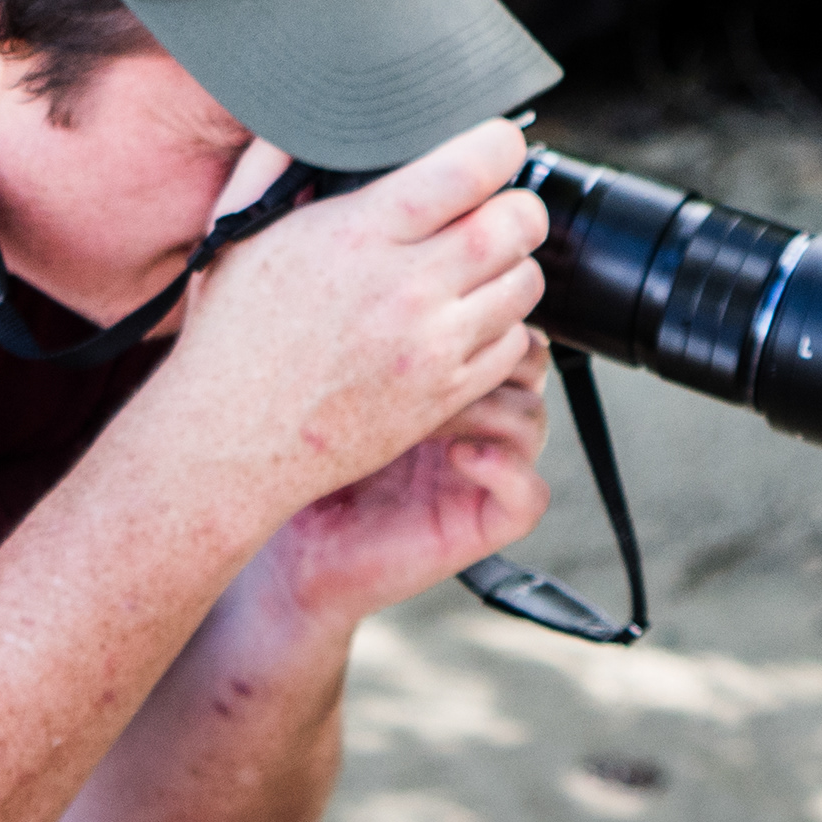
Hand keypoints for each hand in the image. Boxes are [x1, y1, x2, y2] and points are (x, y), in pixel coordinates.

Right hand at [143, 120, 545, 533]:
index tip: (496, 146)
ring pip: (526, 283)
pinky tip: (467, 321)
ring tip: (481, 267)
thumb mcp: (236, 233)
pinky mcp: (445, 395)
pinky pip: (515, 345)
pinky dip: (503, 327)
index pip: (470, 169)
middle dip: (518, 206)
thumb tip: (303, 116)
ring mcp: (432, 346)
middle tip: (499, 208)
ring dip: (513, 266)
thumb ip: (273, 164)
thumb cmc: (231, 337)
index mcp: (359, 235)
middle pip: (516, 223)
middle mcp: (405, 288)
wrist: (228, 441)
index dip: (499, 145)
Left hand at [263, 330, 553, 623]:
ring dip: (491, 407)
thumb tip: (383, 267)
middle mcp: (469, 422)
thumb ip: (367, 335)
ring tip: (433, 417)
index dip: (474, 312)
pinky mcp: (482, 525)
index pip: (494, 324)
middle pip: (527, 362)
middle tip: (427, 367)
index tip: (417, 316)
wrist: (287, 555)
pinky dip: (507, 470)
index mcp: (441, 380)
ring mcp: (480, 473)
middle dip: (489, 353)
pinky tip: (458, 457)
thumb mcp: (329, 386)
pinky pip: (531, 494)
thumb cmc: (299, 468)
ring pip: (534, 420)